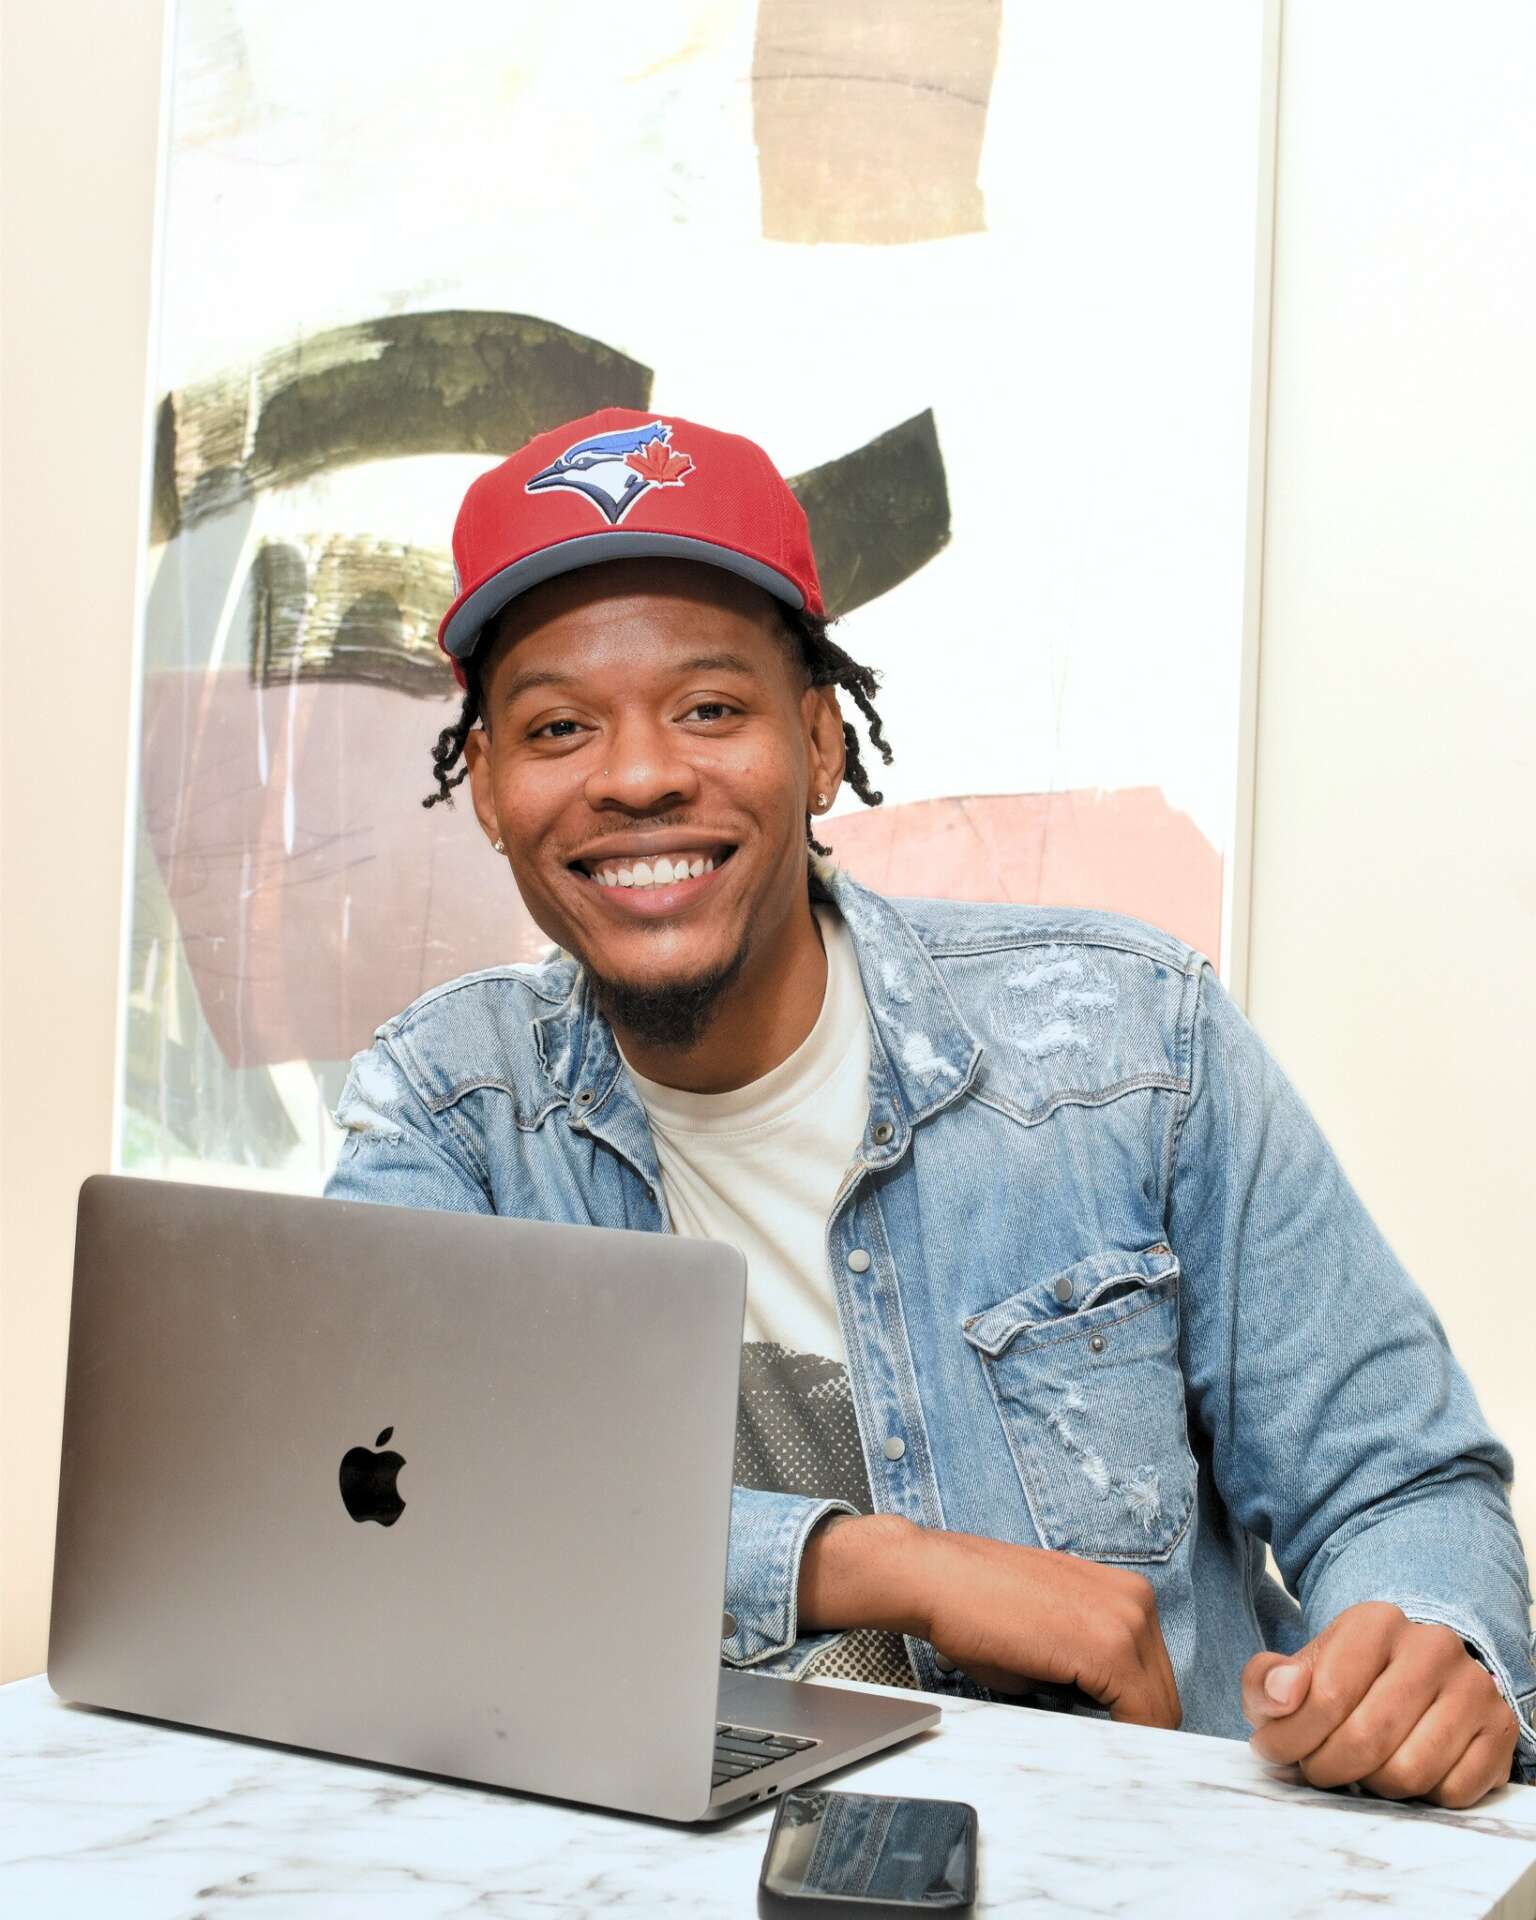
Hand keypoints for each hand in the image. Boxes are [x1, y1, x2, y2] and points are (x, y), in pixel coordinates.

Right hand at [798, 1514, 1181, 1728]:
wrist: (938, 1580)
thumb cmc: (979, 1608)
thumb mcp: (1048, 1638)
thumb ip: (1084, 1672)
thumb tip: (1099, 1715)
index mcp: (1126, 1593)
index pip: (1156, 1676)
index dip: (1136, 1717)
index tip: (1114, 1742)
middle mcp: (1137, 1601)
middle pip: (1164, 1696)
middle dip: (1136, 1731)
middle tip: (1102, 1756)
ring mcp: (1127, 1621)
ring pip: (1158, 1710)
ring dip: (1128, 1736)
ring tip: (1090, 1751)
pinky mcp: (1109, 1649)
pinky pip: (1140, 1715)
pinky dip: (1123, 1740)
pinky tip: (1092, 1747)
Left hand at [1243, 1601, 1518, 1806]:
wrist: (1414, 1677)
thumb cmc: (1345, 1680)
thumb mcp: (1297, 1671)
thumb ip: (1266, 1681)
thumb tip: (1284, 1694)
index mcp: (1376, 1622)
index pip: (1326, 1696)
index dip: (1291, 1738)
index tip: (1272, 1750)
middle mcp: (1432, 1646)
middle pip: (1367, 1739)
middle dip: (1327, 1768)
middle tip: (1314, 1769)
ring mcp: (1473, 1686)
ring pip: (1410, 1772)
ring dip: (1373, 1785)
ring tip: (1359, 1767)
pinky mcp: (1500, 1729)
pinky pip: (1453, 1792)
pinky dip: (1421, 1797)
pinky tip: (1403, 1768)